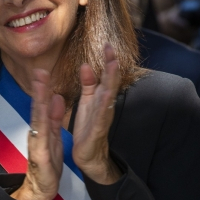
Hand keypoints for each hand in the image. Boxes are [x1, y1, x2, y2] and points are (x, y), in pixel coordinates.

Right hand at [11, 69, 64, 199]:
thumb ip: (54, 117)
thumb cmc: (47, 162)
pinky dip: (43, 123)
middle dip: (39, 89)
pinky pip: (42, 136)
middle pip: (37, 107)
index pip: (43, 105)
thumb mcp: (53, 136)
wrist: (42, 187)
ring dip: (38, 100)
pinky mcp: (40, 153)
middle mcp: (36, 132)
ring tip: (40, 84)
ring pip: (38, 118)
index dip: (43, 88)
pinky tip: (44, 113)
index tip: (44, 71)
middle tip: (40, 70)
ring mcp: (36, 142)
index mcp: (42, 127)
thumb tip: (56, 97)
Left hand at [72, 44, 121, 184]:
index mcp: (99, 98)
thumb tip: (86, 65)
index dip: (107, 61)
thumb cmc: (87, 128)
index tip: (108, 44)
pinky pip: (101, 116)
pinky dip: (104, 105)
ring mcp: (103, 117)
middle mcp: (104, 106)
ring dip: (111, 81)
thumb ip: (88, 85)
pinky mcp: (97, 130)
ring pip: (109, 96)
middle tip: (111, 49)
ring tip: (113, 66)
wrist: (88, 155)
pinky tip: (106, 95)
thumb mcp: (86, 102)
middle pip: (110, 82)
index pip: (106, 76)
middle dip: (111, 66)